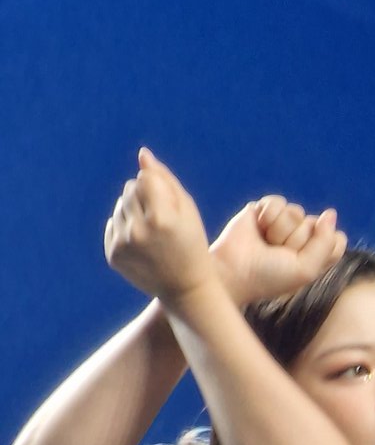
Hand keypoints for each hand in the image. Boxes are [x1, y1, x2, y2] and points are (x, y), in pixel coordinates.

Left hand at [104, 149, 213, 304]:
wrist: (186, 289)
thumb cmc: (192, 244)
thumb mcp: (188, 209)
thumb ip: (165, 179)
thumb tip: (142, 155)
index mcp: (161, 218)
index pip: (144, 179)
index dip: (159, 188)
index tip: (170, 207)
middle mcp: (138, 231)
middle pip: (129, 189)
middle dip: (145, 198)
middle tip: (163, 220)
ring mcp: (123, 244)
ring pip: (119, 206)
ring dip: (134, 213)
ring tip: (153, 232)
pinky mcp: (113, 255)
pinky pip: (113, 224)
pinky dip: (126, 229)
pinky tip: (143, 244)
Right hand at [211, 195, 345, 307]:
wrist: (233, 270)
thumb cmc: (269, 276)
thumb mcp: (306, 269)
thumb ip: (326, 243)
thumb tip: (330, 213)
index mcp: (316, 255)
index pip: (337, 239)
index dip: (322, 246)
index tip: (303, 260)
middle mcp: (302, 237)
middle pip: (316, 224)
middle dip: (296, 240)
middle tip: (277, 253)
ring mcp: (284, 223)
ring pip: (297, 212)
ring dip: (280, 230)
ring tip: (266, 242)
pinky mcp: (266, 210)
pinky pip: (279, 202)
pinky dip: (268, 216)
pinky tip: (258, 228)